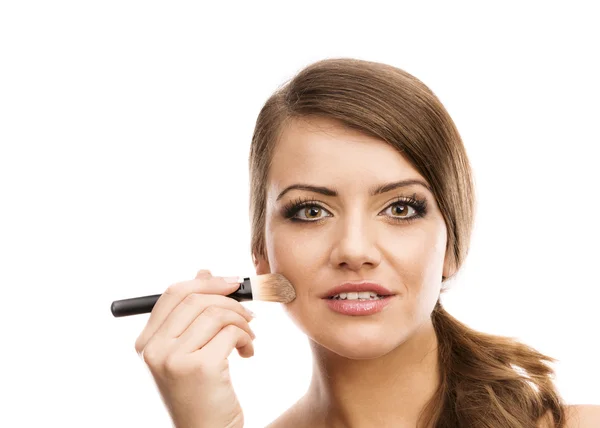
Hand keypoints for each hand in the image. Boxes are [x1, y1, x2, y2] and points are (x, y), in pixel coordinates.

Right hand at [134, 269, 255, 427]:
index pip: (174, 293)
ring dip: (242, 321)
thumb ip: (192, 314)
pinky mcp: (199, 368)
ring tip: (248, 337)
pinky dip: (246, 337)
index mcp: (146, 343)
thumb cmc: (200, 392)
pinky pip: (230, 332)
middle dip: (230, 300)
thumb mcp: (190, 351)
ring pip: (216, 313)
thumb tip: (204, 271)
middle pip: (195, 299)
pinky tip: (248, 352)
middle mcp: (154, 350)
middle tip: (249, 312)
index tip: (234, 283)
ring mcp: (174, 359)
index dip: (206, 282)